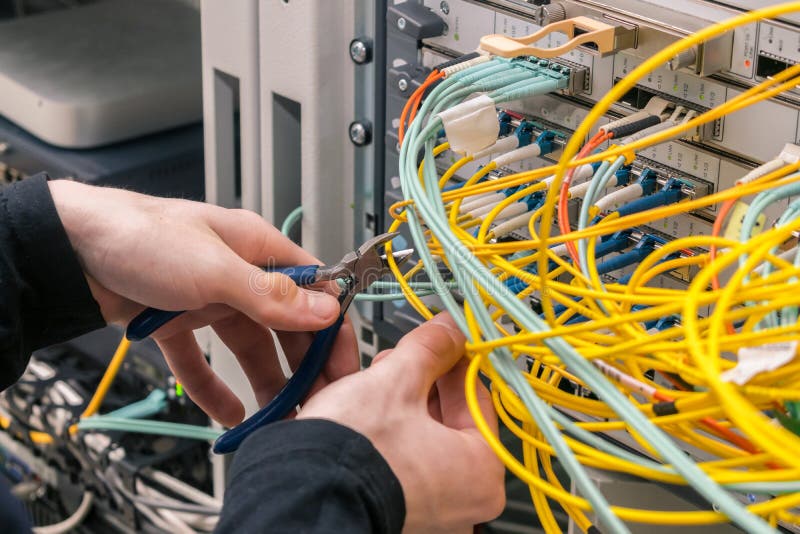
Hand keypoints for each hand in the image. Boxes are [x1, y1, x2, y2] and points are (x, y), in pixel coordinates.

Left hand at [48, 180, 357, 425]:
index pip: (313, 290)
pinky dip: (215, 388)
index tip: (342, 366)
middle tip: (316, 401)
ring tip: (279, 416)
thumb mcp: (215, 269)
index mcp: (258, 249)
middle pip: (285, 324)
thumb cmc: (140, 237)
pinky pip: (203, 361)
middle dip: (303, 363)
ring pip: (249, 347)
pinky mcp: (178, 322)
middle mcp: (239, 274)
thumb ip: (271, 295)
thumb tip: (325, 311)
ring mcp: (209, 300)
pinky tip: (228, 414)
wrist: (67, 248)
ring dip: (265, 381)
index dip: (331, 328)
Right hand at [298, 313, 505, 532]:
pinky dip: (376, 422)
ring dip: (392, 394)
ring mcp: (423, 505)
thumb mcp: (397, 381)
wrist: (296, 491)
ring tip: (371, 372)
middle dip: (418, 378)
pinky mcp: (389, 502)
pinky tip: (354, 392)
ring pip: (414, 432)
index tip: (439, 340)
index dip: (453, 359)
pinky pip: (392, 452)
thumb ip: (430, 348)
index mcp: (479, 473)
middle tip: (402, 355)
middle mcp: (458, 500)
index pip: (476, 398)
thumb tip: (449, 329)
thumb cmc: (356, 452)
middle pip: (444, 416)